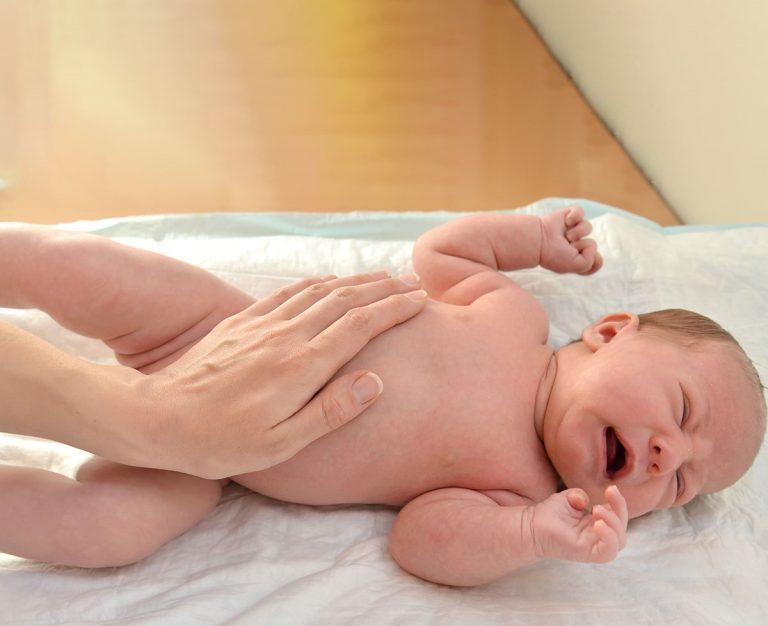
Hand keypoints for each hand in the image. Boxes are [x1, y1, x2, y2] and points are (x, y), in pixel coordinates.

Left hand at [134, 272, 426, 478]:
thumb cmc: (220, 440)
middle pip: (345, 300)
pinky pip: (288, 292)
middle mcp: (286, 336)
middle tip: (412, 283)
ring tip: (380, 277)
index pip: (360, 325)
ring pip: (319, 290)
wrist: (158, 416)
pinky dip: (316, 282)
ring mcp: (262, 324)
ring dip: (354, 281)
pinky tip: (326, 281)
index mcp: (301, 366)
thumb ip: (330, 411)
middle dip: (383, 288)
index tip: (419, 300)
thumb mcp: (280, 443)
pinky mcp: (242, 322)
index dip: (393, 309)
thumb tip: (374, 380)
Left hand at [528, 485, 627, 563]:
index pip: (617, 517)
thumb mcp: (568, 498)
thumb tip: (586, 501)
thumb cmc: (549, 513)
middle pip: (621, 530)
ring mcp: (592, 547)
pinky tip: (598, 524)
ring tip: (597, 509)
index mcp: (596, 525)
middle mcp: (596, 537)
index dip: (619, 502)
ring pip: (619, 542)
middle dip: (620, 510)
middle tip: (607, 494)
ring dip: (614, 523)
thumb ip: (580, 495)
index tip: (611, 488)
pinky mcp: (586, 554)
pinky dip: (609, 538)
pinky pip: (607, 552)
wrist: (531, 525)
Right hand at [539, 206, 602, 274]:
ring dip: (578, 232)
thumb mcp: (580, 266)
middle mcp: (575, 245)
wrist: (539, 242)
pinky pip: (580, 211)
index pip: (597, 261)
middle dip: (582, 247)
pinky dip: (575, 216)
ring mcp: (571, 229)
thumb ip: (593, 262)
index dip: (592, 261)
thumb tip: (592, 243)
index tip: (578, 261)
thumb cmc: (555, 256)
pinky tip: (567, 222)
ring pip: (588, 227)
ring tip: (567, 236)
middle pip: (593, 244)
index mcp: (576, 259)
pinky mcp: (567, 215)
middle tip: (566, 248)